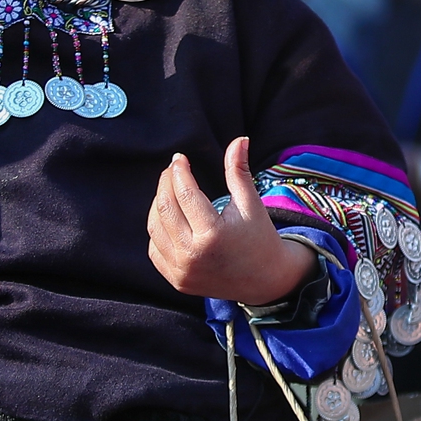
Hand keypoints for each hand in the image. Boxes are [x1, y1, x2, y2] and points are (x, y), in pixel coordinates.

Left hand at [146, 137, 311, 304]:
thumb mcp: (251, 204)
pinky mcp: (176, 281)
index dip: (179, 171)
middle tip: (172, 170)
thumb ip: (239, 172)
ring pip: (155, 227)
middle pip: (165, 208)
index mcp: (212, 234)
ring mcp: (182, 271)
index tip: (180, 158)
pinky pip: (155, 249)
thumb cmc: (260, 237)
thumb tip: (238, 139)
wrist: (265, 281)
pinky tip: (169, 216)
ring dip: (158, 203)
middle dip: (165, 183)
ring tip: (169, 190)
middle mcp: (193, 255)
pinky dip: (158, 229)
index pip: (185, 193)